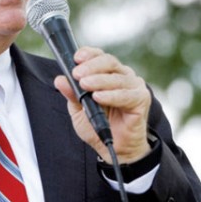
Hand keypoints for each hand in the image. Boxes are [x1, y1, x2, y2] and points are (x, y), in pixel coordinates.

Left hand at [54, 46, 151, 163]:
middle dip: (91, 66)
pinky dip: (111, 95)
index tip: (75, 58)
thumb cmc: (97, 124)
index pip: (98, 56)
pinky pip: (126, 95)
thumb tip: (60, 80)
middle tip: (77, 74)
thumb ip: (71, 94)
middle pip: (108, 61)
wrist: (114, 147)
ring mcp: (133, 86)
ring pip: (116, 77)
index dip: (88, 54)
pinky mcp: (141, 100)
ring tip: (85, 85)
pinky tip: (98, 97)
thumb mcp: (78, 109)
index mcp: (107, 73)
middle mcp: (122, 75)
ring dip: (99, 80)